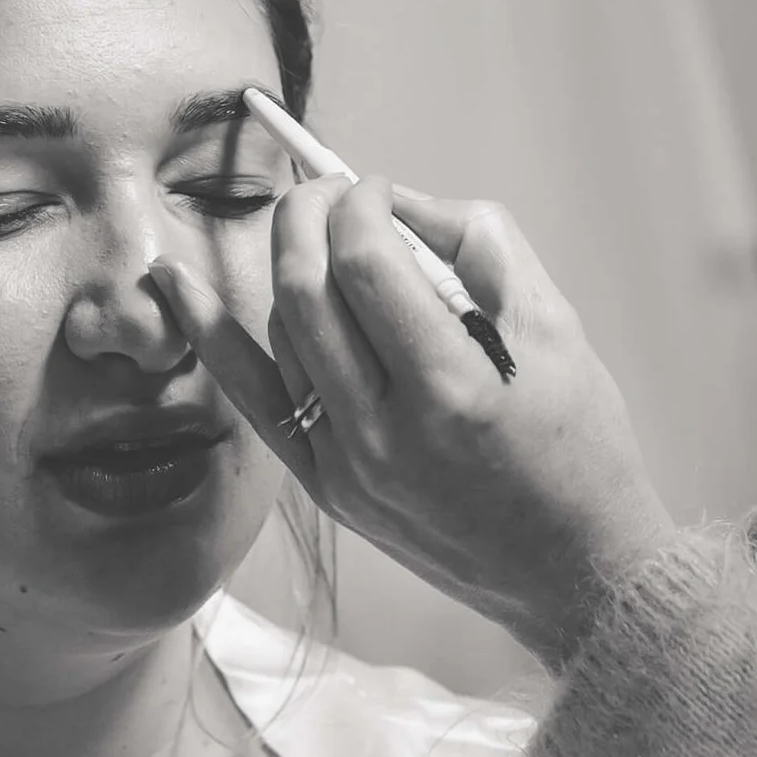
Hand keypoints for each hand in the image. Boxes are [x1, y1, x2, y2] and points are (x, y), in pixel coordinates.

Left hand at [148, 177, 677, 662]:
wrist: (572, 567)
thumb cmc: (579, 444)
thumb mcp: (557, 329)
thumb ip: (481, 246)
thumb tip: (402, 202)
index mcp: (452, 389)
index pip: (366, 263)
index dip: (361, 203)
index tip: (376, 189)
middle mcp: (386, 434)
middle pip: (306, 291)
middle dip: (307, 217)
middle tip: (328, 191)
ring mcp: (348, 468)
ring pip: (281, 335)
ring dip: (286, 264)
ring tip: (311, 231)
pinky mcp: (329, 490)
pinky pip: (258, 400)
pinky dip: (215, 337)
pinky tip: (177, 285)